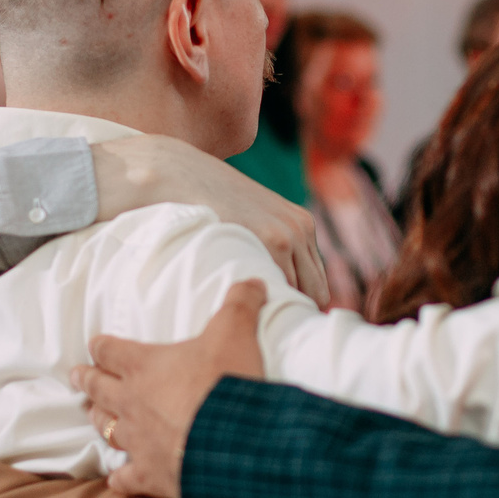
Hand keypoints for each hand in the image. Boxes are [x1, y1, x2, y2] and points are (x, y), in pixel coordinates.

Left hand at [76, 278, 267, 497]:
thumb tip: (253, 281)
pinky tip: (116, 480)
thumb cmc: (225, 385)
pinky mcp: (149, 475)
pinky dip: (120, 479)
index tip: (95, 344)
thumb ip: (240, 304)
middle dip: (87, 380)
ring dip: (99, 420)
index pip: (110, 350)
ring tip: (92, 416)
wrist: (231, 445)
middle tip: (76, 376)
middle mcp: (131, 403)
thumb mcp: (236, 332)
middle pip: (98, 389)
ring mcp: (137, 441)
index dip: (102, 346)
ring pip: (106, 429)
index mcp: (144, 366)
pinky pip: (125, 478)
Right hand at [92, 134, 329, 306]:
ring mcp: (290, 234)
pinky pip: (284, 289)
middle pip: (316, 292)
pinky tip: (242, 304)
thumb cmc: (205, 205)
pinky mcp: (274, 240)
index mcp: (299, 224)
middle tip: (261, 324)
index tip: (270, 316)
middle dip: (292, 310)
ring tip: (249, 316)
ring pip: (301, 294)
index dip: (295, 302)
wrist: (181, 173)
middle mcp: (301, 229)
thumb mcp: (246, 222)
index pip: (315, 281)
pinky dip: (267, 302)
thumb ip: (264, 249)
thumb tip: (264, 292)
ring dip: (279, 309)